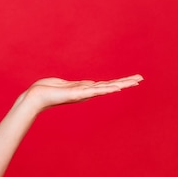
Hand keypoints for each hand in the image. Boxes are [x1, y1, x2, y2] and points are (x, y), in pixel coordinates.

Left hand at [16, 74, 142, 116]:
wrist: (36, 97)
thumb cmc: (48, 90)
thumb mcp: (67, 85)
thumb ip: (79, 85)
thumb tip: (90, 84)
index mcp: (85, 89)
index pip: (106, 84)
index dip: (119, 82)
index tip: (132, 80)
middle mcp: (86, 92)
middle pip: (110, 85)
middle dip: (125, 82)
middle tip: (141, 78)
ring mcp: (83, 94)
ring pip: (106, 88)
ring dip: (120, 84)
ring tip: (134, 82)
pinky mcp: (77, 94)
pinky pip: (94, 91)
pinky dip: (106, 89)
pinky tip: (116, 88)